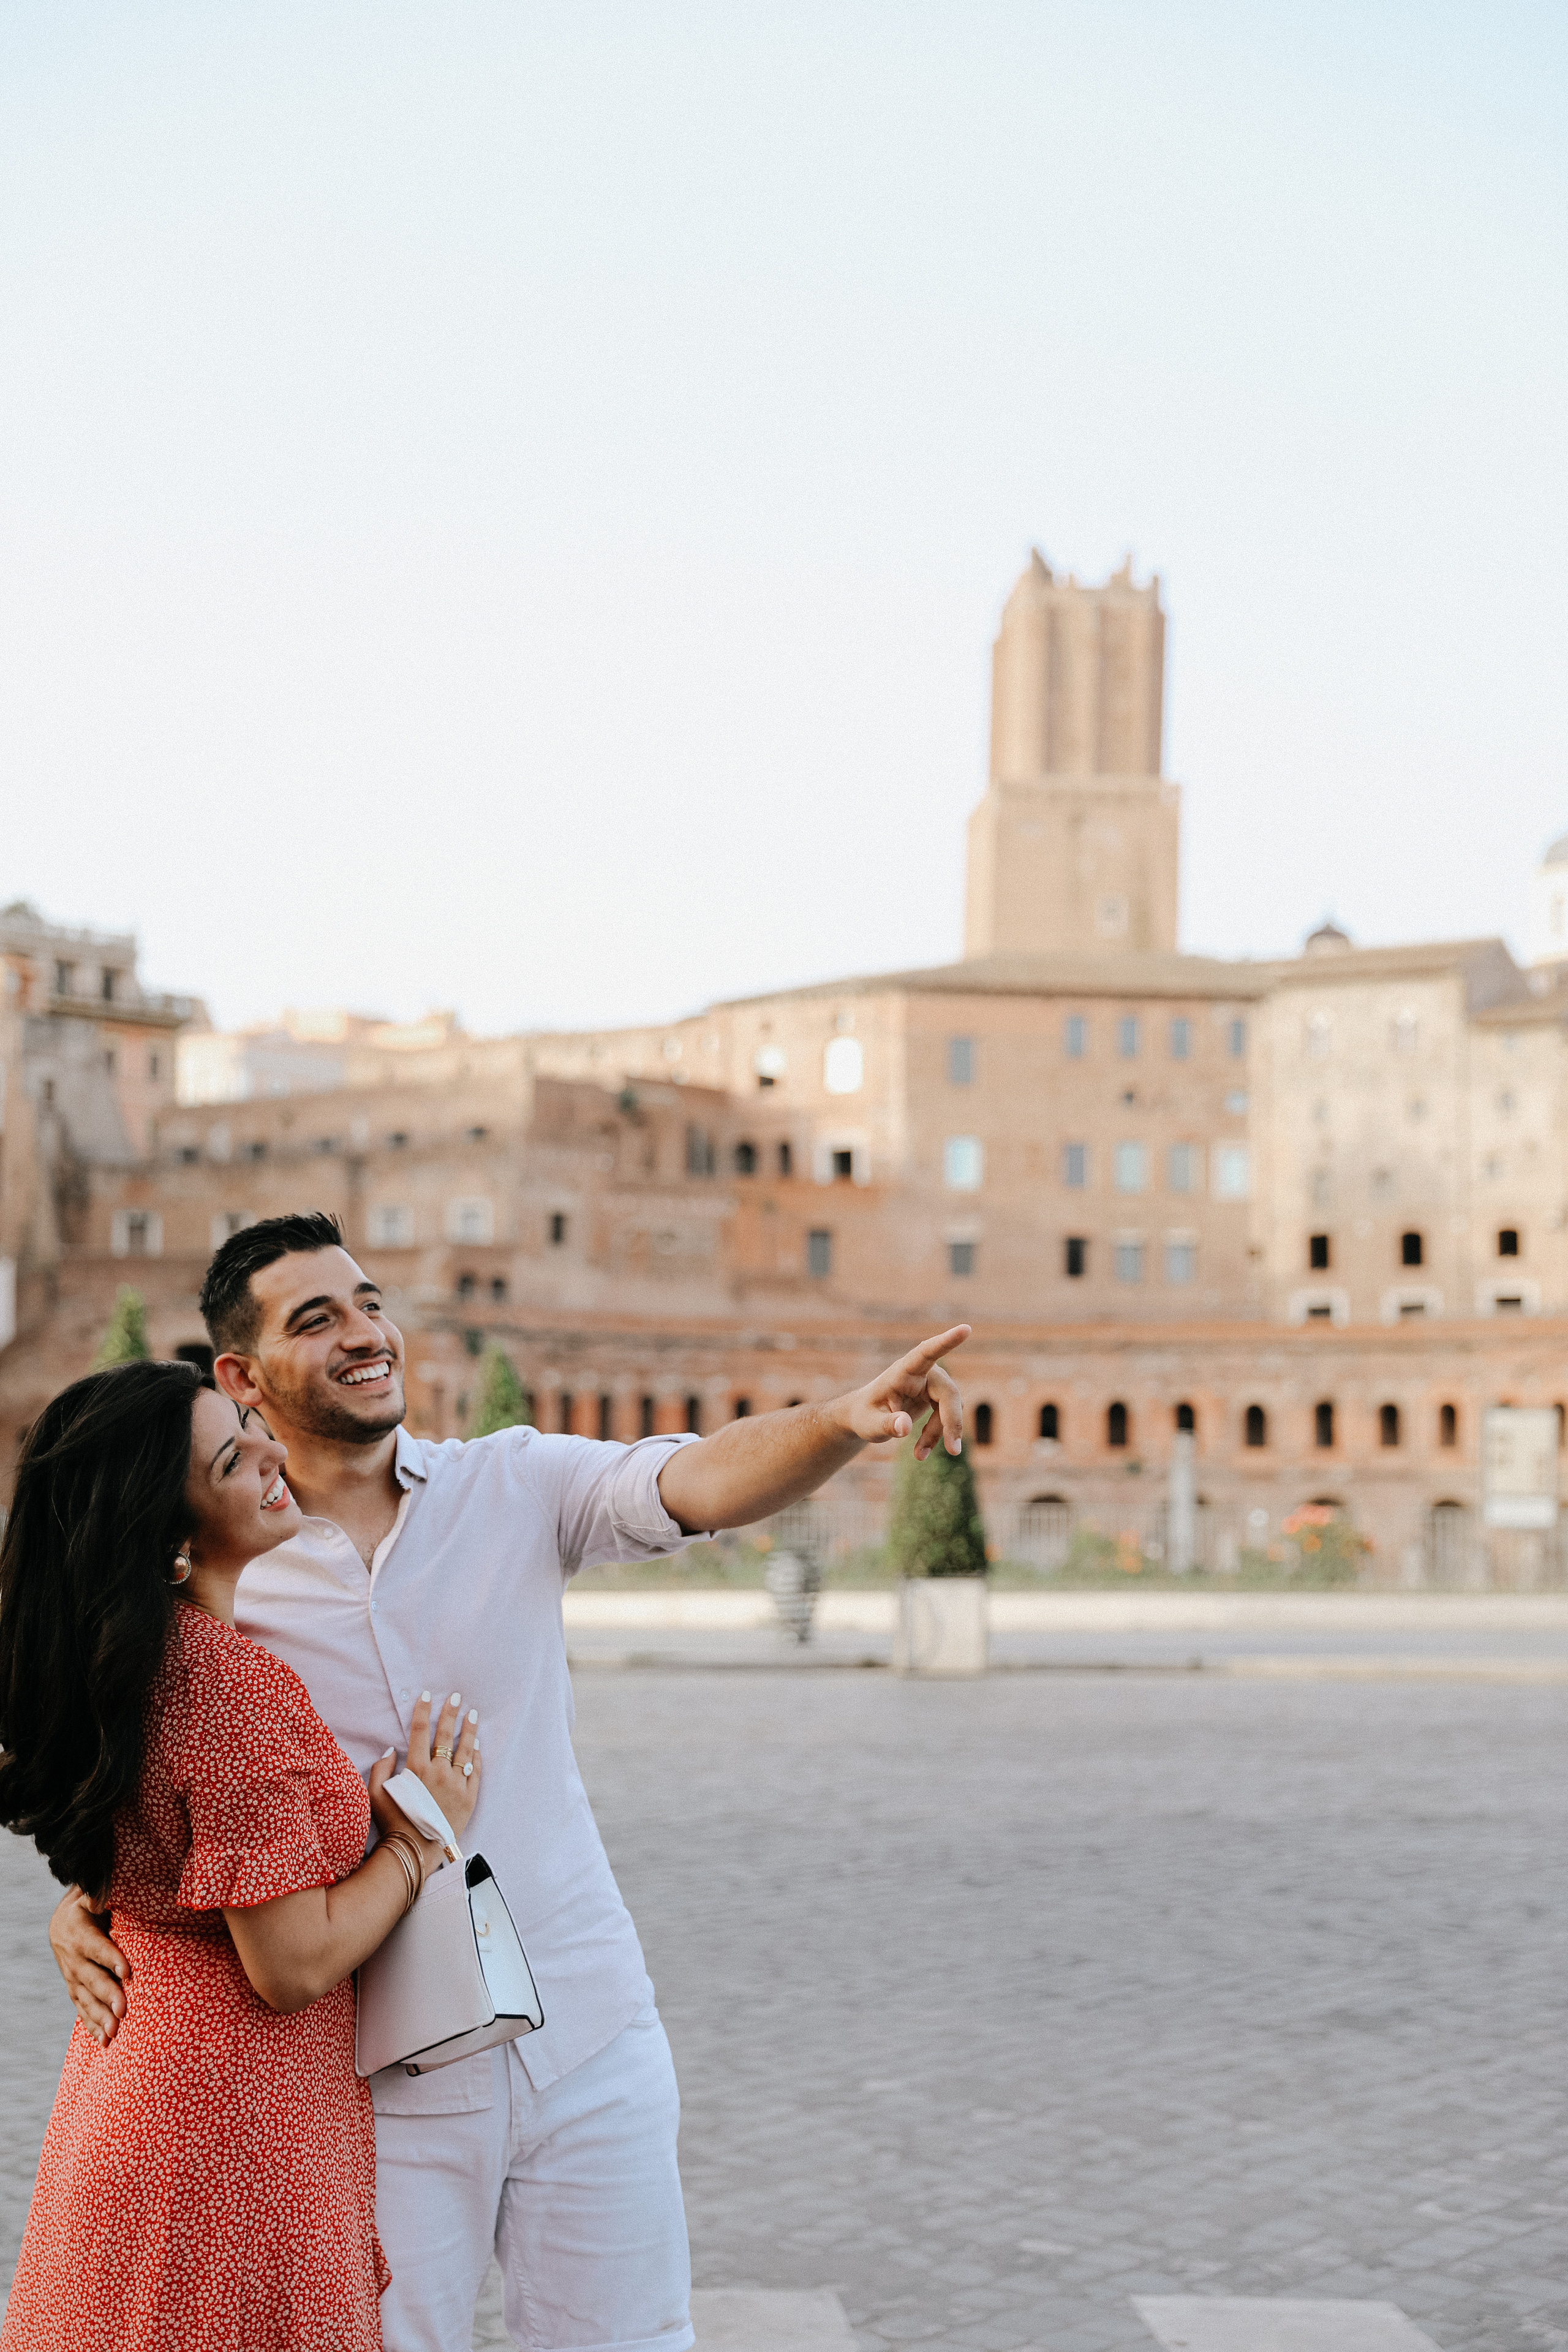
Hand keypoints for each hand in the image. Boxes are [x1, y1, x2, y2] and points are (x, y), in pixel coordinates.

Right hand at [49, 1888, 129, 2046]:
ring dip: (99, 2017)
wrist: (64, 1919)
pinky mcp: (73, 1988)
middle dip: (107, 1995)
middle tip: (123, 2012)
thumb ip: (99, 1893)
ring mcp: (71, 1975)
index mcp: (78, 1931)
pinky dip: (91, 2024)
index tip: (127, 1973)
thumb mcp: (92, 1893)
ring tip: (114, 2034)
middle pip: (91, 1978)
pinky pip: (81, 2008)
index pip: (96, 1947)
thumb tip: (103, 1893)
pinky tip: (103, 2040)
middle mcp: (71, 1957)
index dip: (111, 1958)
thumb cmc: (89, 1902)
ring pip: (85, 1998)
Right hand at [368, 1690, 480, 1875]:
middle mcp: (438, 1772)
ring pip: (465, 1750)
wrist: (415, 1850)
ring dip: (469, 1730)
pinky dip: (476, 1756)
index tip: (427, 1695)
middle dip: (450, 1712)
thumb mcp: (375, 1794)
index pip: (420, 1730)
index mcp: (416, 1768)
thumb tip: (391, 1750)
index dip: (423, 1710)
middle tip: (456, 1697)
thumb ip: (380, 1769)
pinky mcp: (469, 1797)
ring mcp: (456, 1784)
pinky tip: (477, 1746)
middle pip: (446, 1735)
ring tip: (473, 1714)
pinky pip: (475, 1771)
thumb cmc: (393, 1822)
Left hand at [838, 1326, 968, 1458]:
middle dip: (951, 1422)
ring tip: (919, 1455)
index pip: (926, 1353)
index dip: (946, 1342)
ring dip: (939, 1433)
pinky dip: (938, 1436)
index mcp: (902, 1372)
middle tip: (953, 1450)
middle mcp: (921, 1373)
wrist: (864, 1417)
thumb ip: (886, 1425)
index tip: (966, 1329)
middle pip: (948, 1392)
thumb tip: (906, 1427)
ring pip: (950, 1408)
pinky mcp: (935, 1397)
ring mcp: (930, 1384)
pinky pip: (947, 1417)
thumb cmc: (864, 1416)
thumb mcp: (868, 1425)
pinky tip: (922, 1451)